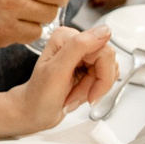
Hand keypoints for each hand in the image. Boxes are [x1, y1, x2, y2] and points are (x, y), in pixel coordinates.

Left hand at [0, 25, 116, 134]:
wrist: (34, 113)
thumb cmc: (39, 95)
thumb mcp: (56, 71)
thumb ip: (79, 46)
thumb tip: (105, 30)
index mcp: (67, 37)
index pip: (103, 50)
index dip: (101, 75)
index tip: (90, 93)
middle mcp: (76, 43)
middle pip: (107, 61)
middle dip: (95, 84)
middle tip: (75, 94)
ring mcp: (83, 56)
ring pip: (109, 70)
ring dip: (93, 89)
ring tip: (72, 94)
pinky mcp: (89, 68)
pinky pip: (106, 78)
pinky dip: (94, 91)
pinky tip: (77, 94)